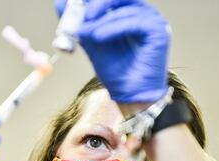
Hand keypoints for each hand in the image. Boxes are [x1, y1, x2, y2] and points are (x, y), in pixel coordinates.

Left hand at [55, 0, 170, 102]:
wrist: (130, 95)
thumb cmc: (116, 71)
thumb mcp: (91, 42)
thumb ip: (79, 23)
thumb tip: (60, 4)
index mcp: (127, 12)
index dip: (90, 0)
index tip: (69, 5)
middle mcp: (141, 12)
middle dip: (95, 4)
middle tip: (79, 14)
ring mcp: (151, 20)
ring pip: (123, 9)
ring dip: (100, 20)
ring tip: (84, 33)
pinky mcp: (158, 31)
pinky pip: (133, 22)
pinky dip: (113, 27)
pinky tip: (98, 37)